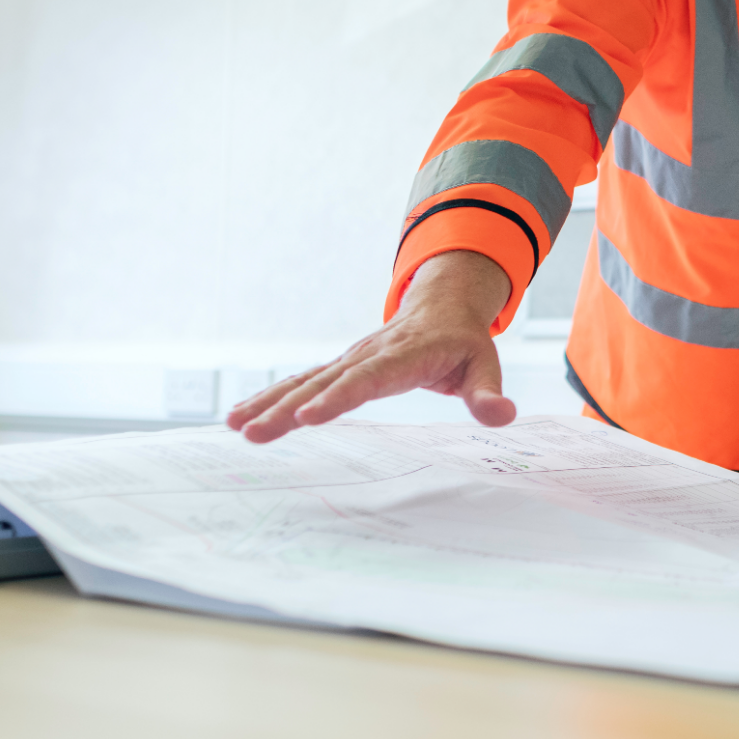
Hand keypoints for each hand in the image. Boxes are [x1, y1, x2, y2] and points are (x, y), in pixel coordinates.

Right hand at [226, 251, 515, 442]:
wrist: (443, 305)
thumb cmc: (464, 341)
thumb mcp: (485, 363)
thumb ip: (488, 393)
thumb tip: (502, 416)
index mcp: (404, 355)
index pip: (367, 379)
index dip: (338, 398)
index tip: (308, 418)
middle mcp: (368, 355)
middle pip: (324, 384)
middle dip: (287, 409)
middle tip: (254, 433)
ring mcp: (349, 360)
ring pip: (304, 382)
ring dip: (269, 404)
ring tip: (236, 427)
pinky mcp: (339, 368)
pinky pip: (301, 383)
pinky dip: (271, 399)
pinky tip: (241, 418)